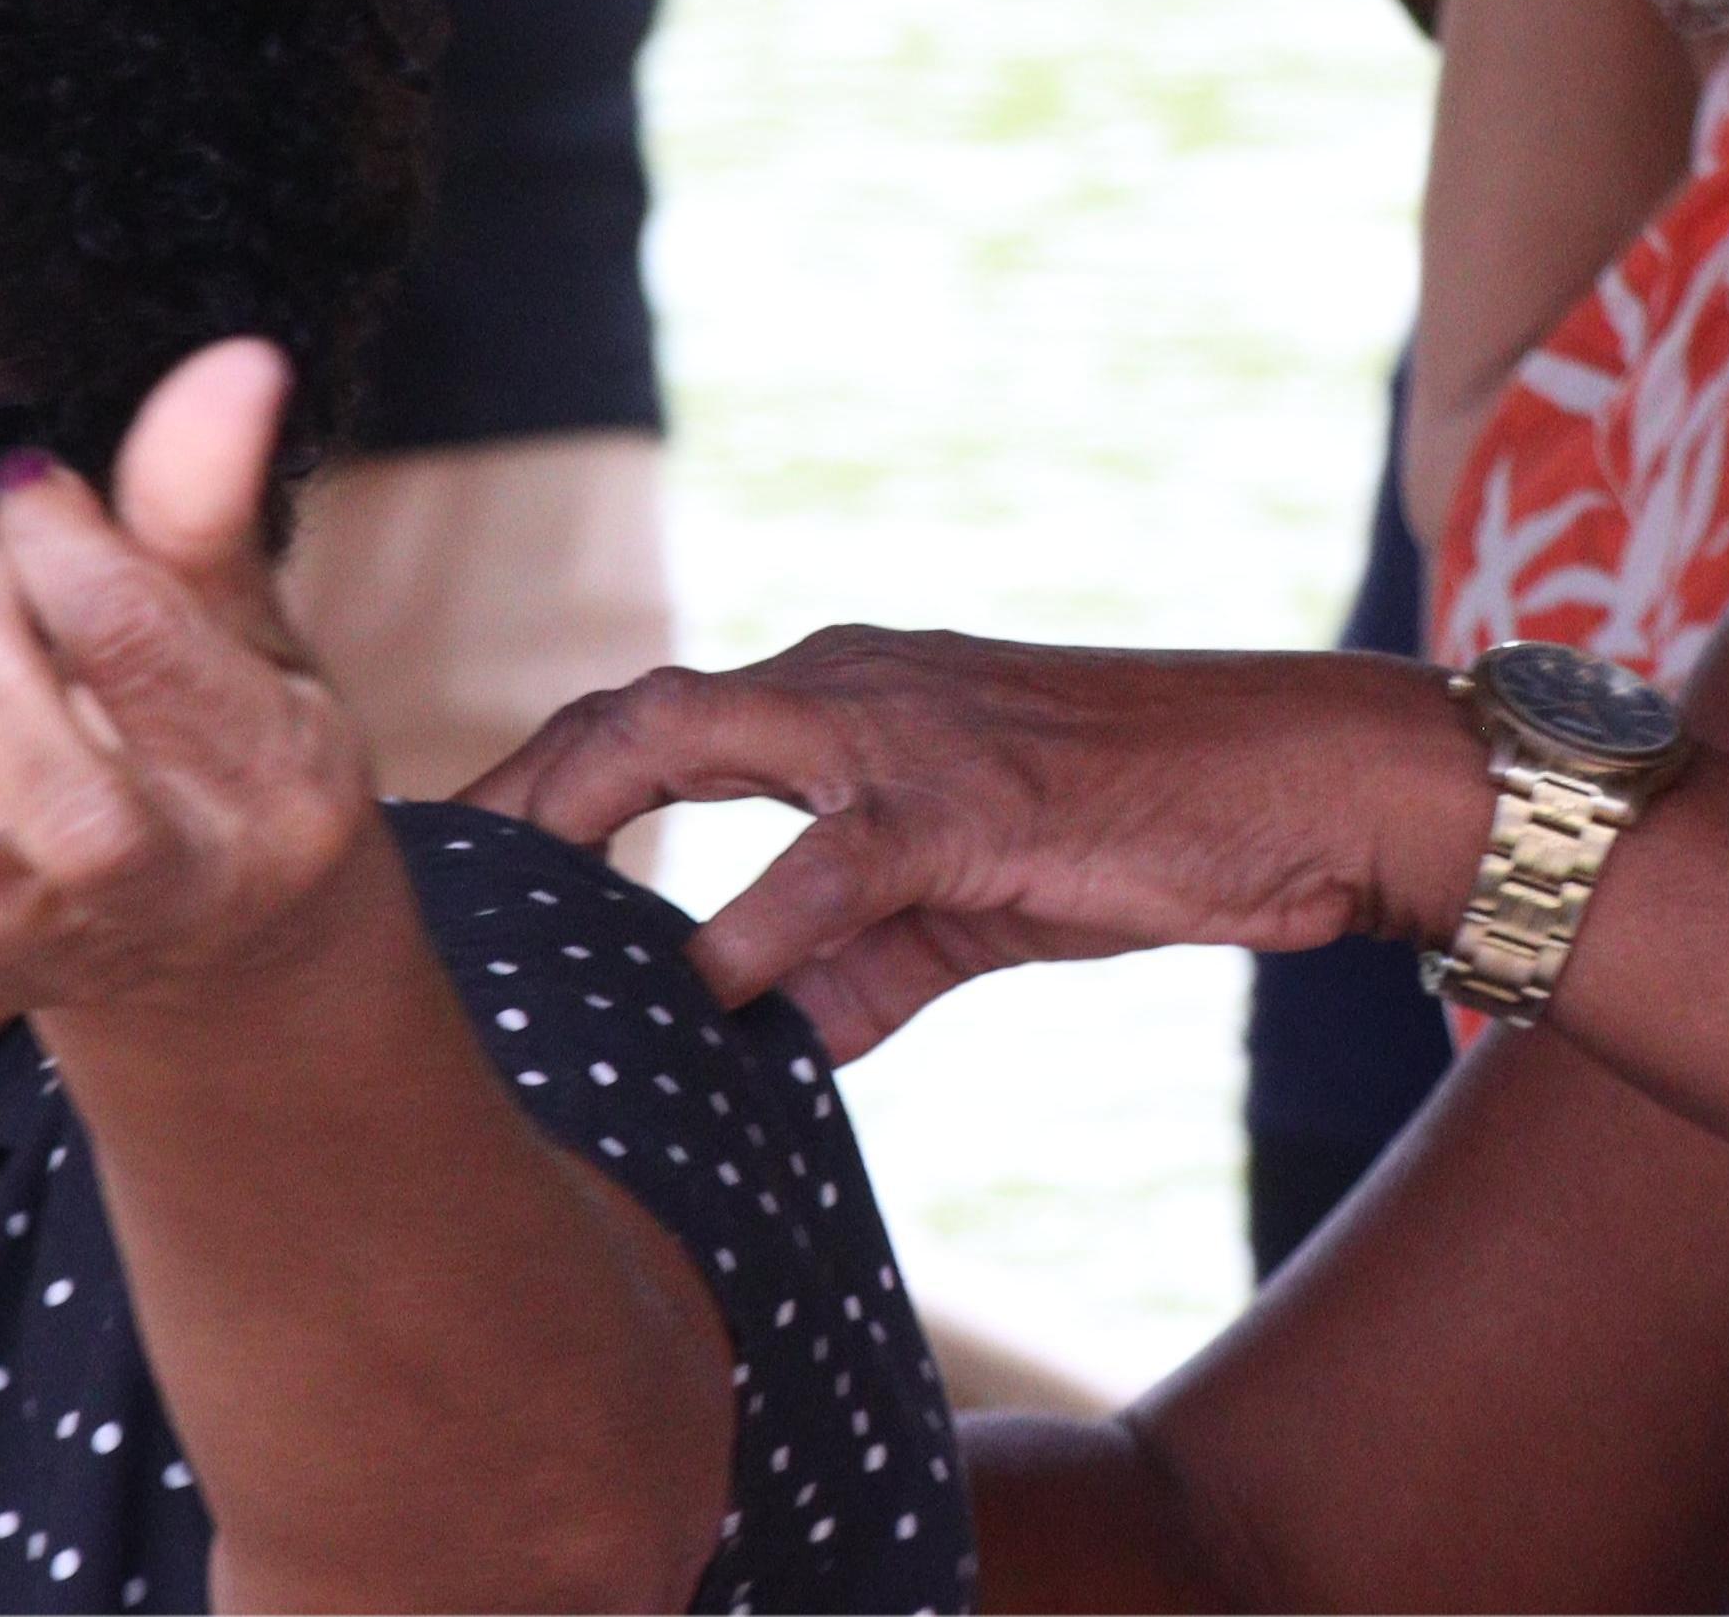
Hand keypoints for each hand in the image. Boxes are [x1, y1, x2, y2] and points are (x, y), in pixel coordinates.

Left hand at [0, 341, 391, 1022]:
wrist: (219, 954)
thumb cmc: (233, 756)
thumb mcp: (253, 634)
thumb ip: (208, 509)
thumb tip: (236, 359)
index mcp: (263, 788)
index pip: (157, 668)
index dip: (69, 548)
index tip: (22, 478)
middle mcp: (156, 892)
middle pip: (69, 813)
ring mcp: (34, 949)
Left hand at [466, 631, 1489, 1060]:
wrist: (1311, 789)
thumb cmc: (1143, 835)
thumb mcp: (969, 908)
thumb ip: (850, 965)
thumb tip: (748, 1046)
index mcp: (838, 699)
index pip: (641, 720)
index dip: (532, 786)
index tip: (446, 862)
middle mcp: (844, 683)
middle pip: (621, 713)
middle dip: (506, 796)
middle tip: (417, 884)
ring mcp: (901, 728)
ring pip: (686, 739)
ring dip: (575, 827)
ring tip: (497, 920)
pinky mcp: (967, 799)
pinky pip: (825, 860)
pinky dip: (748, 927)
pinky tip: (700, 997)